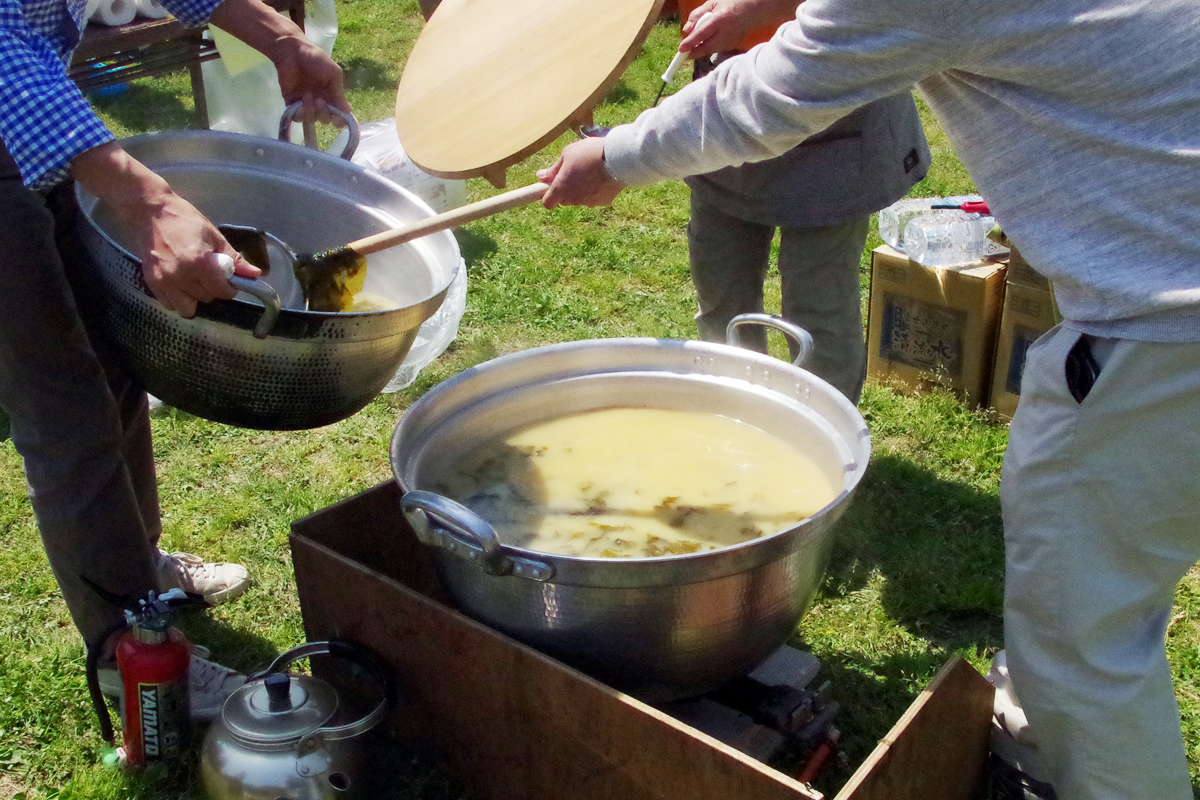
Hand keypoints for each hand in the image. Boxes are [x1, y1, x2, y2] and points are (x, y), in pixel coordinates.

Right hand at [71, 143, 260, 318]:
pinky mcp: (151, 282)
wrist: (150, 211)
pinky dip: (178, 298)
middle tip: (210, 275)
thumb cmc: (185, 220)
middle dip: (213, 290)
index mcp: (200, 263)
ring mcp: (164, 281)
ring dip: (195, 298)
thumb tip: (255, 275)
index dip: (229, 288)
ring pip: (188, 308)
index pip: (222, 291)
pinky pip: (170, 304)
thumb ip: (234, 259)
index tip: (228, 280)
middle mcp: (181, 276)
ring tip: (194, 282)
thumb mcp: (214, 236)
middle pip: (206, 299)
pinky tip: (180, 284)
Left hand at [269, 36, 349, 124]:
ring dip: (311, 112)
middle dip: (324, 114)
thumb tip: (348, 111)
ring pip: (311, 119)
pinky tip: (301, 102)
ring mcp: (305, 103)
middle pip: (325, 119)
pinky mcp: (291, 103)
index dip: (339, 120)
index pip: (338, 115)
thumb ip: (339, 92)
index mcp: (331, 95)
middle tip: (319, 101)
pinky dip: (301, 114)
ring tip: (308, 96)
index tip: (338, 117)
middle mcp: (319, 102)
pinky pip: (297, 117)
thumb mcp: (333, 73)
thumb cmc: (316, 59)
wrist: (293, 52)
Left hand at [537, 137, 626, 208]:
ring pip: (580, 199)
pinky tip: (601, 177)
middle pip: (564, 200)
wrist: (619, 158)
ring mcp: (589, 202)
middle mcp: (573, 199)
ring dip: (581, 189)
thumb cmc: (589, 153)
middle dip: (565, 189)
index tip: (551, 185)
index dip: (548, 194)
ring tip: (590, 171)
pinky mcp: (603, 202)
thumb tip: (541, 176)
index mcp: (561, 188)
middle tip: (573, 172)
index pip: (547, 202)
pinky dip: (595, 190)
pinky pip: (594, 198)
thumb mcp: (567, 155)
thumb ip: (553, 169)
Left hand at [680, 0, 798, 57]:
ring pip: (711, 50)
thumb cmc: (729, 4)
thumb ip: (697, 15)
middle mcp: (725, 32)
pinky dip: (710, 47)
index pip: (702, 33)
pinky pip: (717, 49)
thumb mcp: (712, 3)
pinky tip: (712, 39)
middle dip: (694, 52)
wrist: (752, 10)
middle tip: (684, 54)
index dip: (691, 42)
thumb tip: (686, 30)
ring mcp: (730, 41)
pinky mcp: (733, 46)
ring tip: (696, 44)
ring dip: (701, 49)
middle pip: (706, 47)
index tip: (681, 49)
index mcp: (719, 18)